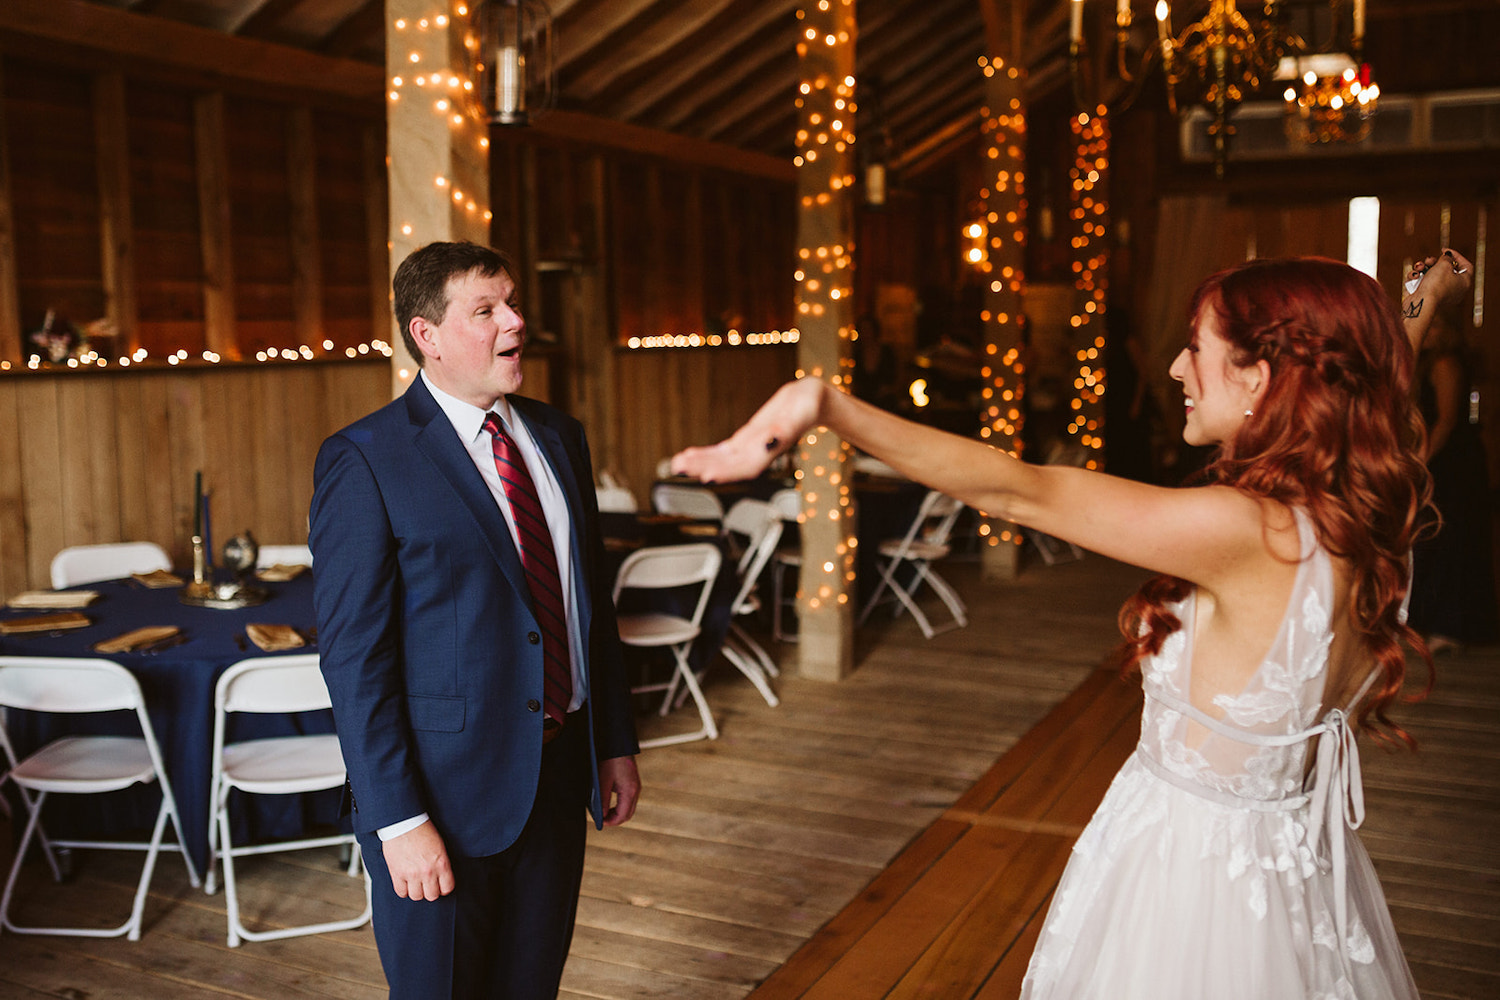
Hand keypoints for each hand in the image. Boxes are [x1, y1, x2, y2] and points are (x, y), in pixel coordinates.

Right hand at [382, 820, 454, 900]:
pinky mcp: (397, 873)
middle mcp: (428, 872)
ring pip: (416, 896)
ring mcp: (412, 874)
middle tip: (427, 884)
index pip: (447, 888)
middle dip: (430, 891)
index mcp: (442, 863)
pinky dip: (403, 890)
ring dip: (416, 891)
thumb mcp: (440, 846)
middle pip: (431, 896)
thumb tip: (442, 877)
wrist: (403, 822)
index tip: (440, 886)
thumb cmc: (422, 830)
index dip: (443, 888)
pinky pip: (401, 892)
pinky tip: (405, 882)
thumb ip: (441, 863)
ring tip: (415, 883)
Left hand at [598, 755, 640, 826]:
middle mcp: (636, 790)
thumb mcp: (603, 782)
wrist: (618, 744)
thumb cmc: (610, 761)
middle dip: (615, 819)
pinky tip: (610, 803)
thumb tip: (601, 816)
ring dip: (617, 813)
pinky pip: (629, 800)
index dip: (610, 822)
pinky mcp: (634, 783)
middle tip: (602, 819)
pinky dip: (620, 806)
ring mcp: (636, 786)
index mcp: (629, 791)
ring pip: (629, 808)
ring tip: (604, 812)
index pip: (622, 816)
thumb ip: (603, 801)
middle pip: (627, 814)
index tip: (600, 822)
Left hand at [672, 379, 823, 482]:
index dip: (727, 473)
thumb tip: (771, 439)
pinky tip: (690, 455)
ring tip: (677, 463)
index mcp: (773, 449)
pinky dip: (707, 454)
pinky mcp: (745, 440)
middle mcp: (759, 453)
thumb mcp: (802, 410)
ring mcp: (750, 448)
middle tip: (679, 467)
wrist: (810, 401)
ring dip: (700, 463)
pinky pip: (723, 451)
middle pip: (729, 466)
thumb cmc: (810, 404)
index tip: (707, 477)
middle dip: (704, 467)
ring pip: (722, 460)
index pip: (747, 467)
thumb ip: (788, 426)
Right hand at [1404, 248, 1472, 315]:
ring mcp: (1440, 294)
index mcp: (1465, 283)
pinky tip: (1414, 276)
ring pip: (1432, 275)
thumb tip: (1446, 258)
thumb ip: (1446, 257)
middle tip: (1429, 260)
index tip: (1444, 250)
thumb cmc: (1436, 284)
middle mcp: (1454, 289)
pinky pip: (1423, 283)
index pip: (1465, 266)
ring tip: (1419, 267)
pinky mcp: (1427, 297)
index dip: (1456, 256)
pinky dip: (1417, 278)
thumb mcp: (1444, 264)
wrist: (1421, 303)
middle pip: (1447, 270)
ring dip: (1423, 268)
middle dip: (1435, 262)